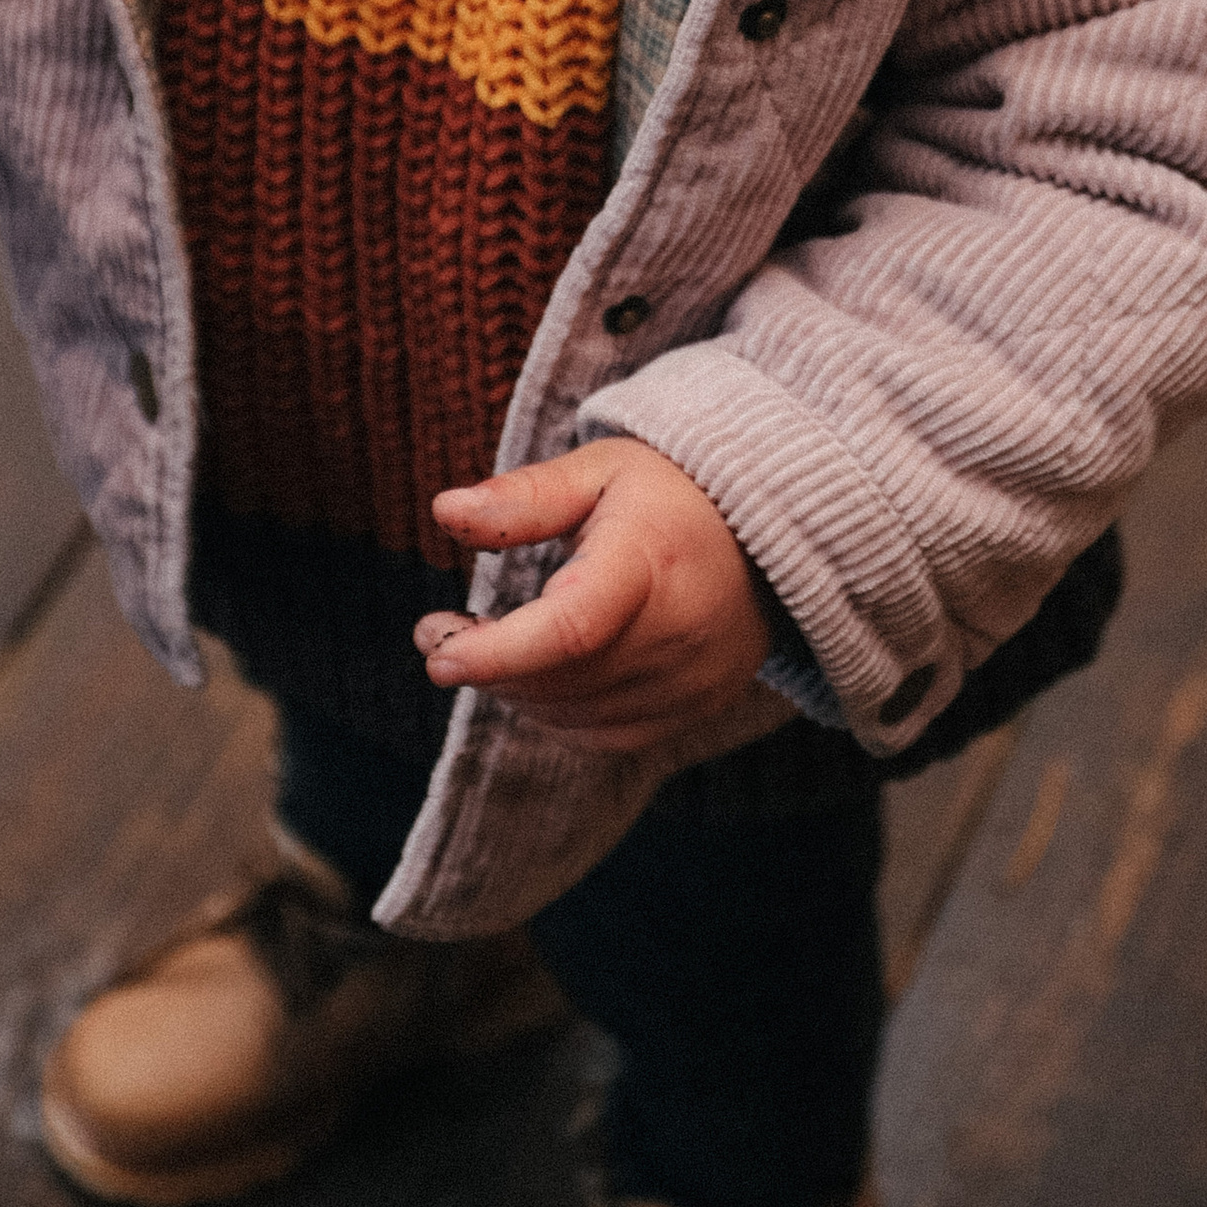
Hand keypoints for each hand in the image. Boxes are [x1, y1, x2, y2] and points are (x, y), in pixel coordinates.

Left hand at [415, 439, 770, 753]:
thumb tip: (445, 510)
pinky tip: (537, 674)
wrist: (771, 534)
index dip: (498, 653)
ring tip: (481, 644)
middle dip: (486, 665)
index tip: (437, 653)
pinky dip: (556, 711)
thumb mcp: (600, 471)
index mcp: (652, 562)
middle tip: (435, 633)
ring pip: (574, 714)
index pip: (571, 630)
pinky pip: (603, 735)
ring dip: (514, 689)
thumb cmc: (674, 493)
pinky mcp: (695, 709)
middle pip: (561, 678)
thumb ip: (525, 497)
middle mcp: (680, 633)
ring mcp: (692, 681)